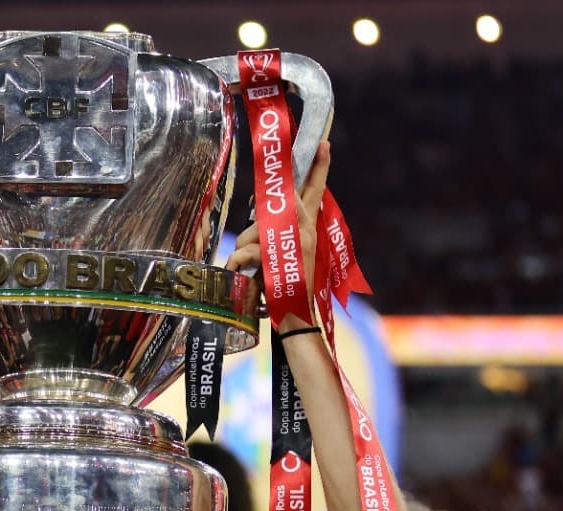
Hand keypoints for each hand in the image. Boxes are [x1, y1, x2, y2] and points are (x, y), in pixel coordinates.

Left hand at [226, 140, 331, 331]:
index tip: (324, 143)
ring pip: (256, 229)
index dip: (319, 168)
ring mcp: (295, 242)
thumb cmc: (285, 284)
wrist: (296, 314)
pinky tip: (240, 273)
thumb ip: (276, 233)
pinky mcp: (280, 256)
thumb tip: (254, 226)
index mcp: (309, 228)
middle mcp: (306, 230)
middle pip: (281, 203)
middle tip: (261, 240)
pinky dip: (238, 262)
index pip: (315, 191)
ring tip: (249, 268)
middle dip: (262, 222)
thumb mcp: (285, 253)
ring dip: (245, 248)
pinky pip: (248, 249)